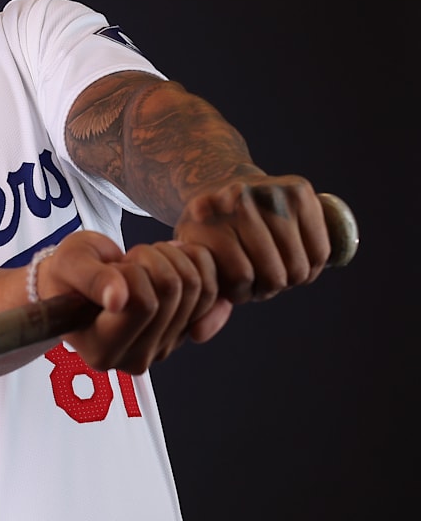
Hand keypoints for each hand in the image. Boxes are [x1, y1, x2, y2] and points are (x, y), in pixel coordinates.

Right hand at [37, 231, 225, 374]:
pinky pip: (213, 293)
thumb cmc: (68, 275)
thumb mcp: (69, 265)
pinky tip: (168, 261)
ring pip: (197, 288)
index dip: (132, 272)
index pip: (143, 304)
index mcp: (102, 350)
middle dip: (153, 259)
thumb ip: (91, 280)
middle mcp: (135, 358)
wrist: (77, 283)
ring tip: (142, 261)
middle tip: (127, 260)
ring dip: (172, 259)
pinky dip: (196, 264)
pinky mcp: (183, 333)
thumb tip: (117, 300)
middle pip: (174, 292)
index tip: (112, 267)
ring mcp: (163, 347)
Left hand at [171, 174, 328, 304]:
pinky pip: (321, 248)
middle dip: (268, 287)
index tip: (236, 286)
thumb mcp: (199, 264)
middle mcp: (234, 200)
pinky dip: (314, 264)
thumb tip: (198, 335)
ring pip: (300, 264)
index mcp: (203, 220)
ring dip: (292, 278)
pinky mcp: (299, 188)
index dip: (242, 293)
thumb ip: (204, 301)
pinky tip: (297, 259)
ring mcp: (268, 190)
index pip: (240, 278)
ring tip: (276, 269)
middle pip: (274, 273)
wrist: (218, 184)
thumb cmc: (209, 236)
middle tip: (260, 279)